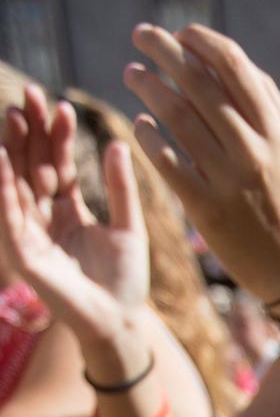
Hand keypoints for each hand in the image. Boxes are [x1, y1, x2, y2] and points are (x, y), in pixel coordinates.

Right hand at [0, 87, 149, 343]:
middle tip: (31, 95)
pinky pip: (10, 216)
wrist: (121, 320)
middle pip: (33, 166)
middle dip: (30, 132)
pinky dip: (4, 188)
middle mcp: (45, 217)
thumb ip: (121, 188)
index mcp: (69, 210)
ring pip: (17, 184)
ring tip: (15, 115)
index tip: (61, 105)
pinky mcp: (24, 254)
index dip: (57, 135)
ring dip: (13, 149)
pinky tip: (3, 159)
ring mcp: (31, 234)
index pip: (58, 164)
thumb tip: (118, 143)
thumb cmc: (127, 278)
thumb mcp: (129, 226)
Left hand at [123, 23, 279, 304]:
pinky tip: (139, 123)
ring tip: (132, 73)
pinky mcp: (206, 209)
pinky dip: (147, 136)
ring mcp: (230, 181)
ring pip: (178, 117)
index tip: (182, 33)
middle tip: (142, 36)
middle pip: (201, 84)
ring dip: (148, 87)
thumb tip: (229, 63)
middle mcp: (256, 152)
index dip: (203, 42)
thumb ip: (267, 108)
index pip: (237, 67)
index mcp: (279, 132)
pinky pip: (165, 161)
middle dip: (165, 51)